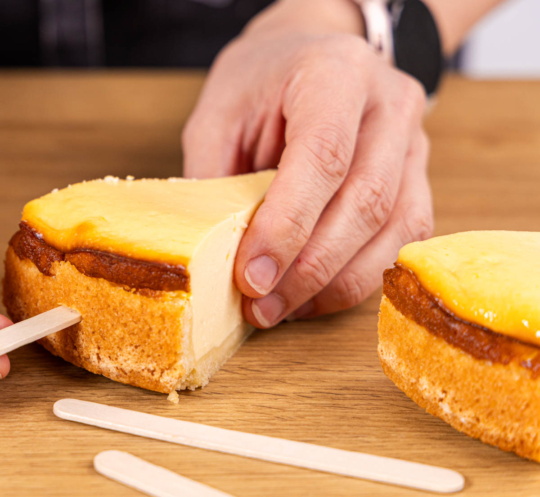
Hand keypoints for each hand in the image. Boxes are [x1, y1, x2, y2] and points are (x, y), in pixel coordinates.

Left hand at [183, 4, 432, 327]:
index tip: (251, 277)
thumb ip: (215, 175)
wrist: (312, 54)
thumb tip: (211, 255)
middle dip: (308, 268)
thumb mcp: (219, 113)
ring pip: (394, 229)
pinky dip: (357, 278)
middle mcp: (389, 105)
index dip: (287, 226)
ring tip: (280, 310)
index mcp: (337, 73)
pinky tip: (313, 296)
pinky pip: (402, 240)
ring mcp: (414, 142)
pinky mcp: (418, 179)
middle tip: (260, 307)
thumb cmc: (262, 81)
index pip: (324, 157)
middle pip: (365, 201)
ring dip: (335, 284)